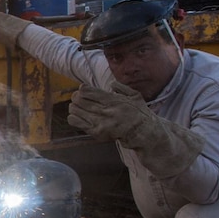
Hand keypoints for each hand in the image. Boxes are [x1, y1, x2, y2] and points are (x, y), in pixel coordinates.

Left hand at [68, 83, 203, 176]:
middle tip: (77, 98)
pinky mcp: (97, 133)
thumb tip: (110, 84)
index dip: (82, 90)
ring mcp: (100, 122)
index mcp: (112, 100)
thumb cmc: (139, 113)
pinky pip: (77, 123)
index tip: (83, 90)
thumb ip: (121, 87)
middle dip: (76, 97)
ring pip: (76, 111)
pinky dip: (74, 118)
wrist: (144, 133)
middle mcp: (105, 111)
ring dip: (74, 107)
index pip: (87, 91)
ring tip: (76, 107)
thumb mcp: (134, 95)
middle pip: (79, 100)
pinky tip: (77, 117)